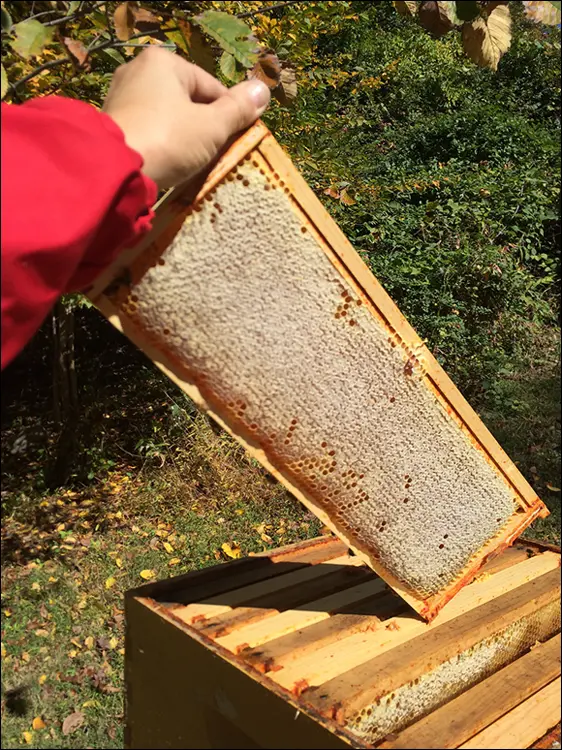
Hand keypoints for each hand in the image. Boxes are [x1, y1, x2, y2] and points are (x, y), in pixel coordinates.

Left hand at [103, 47, 270, 189]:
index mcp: (163, 62)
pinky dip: (162, 146)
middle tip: (214, 156)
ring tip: (191, 163)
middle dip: (204, 128)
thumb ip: (238, 109)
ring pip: (168, 118)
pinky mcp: (112, 124)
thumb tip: (263, 90)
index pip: (210, 87)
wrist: (115, 172)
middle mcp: (138, 71)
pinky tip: (168, 164)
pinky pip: (149, 131)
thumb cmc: (168, 140)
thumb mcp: (212, 127)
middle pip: (188, 102)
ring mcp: (121, 98)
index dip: (228, 115)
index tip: (235, 140)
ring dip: (184, 140)